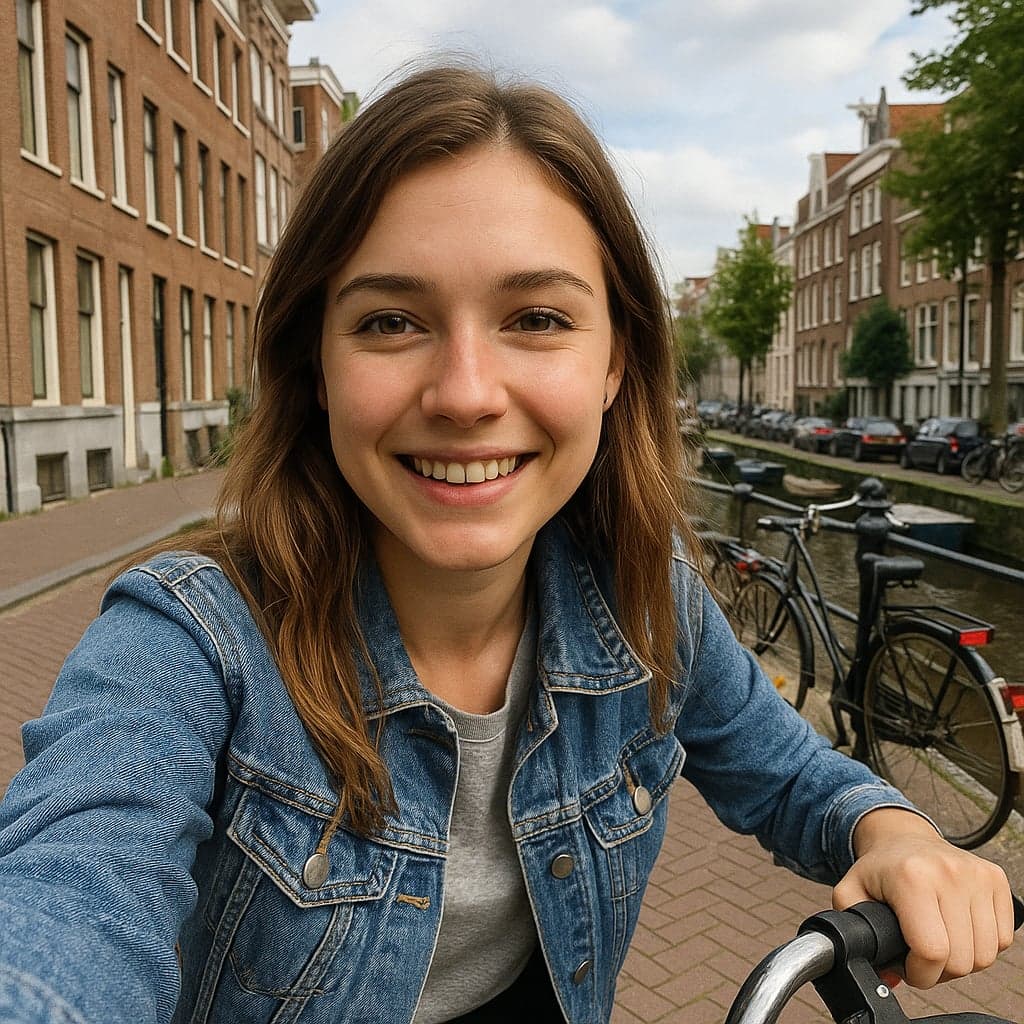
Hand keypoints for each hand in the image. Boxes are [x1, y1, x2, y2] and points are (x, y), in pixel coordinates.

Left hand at [832, 807, 1014, 988]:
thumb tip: (885, 976)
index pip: (931, 951)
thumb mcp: (850, 892)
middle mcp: (949, 873)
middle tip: (919, 954)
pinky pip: (1003, 939)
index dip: (919, 973)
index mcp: (911, 877)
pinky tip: (958, 931)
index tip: (906, 966)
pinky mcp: (996, 879)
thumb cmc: (880, 871)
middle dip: (938, 970)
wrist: (904, 838)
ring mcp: (976, 875)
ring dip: (962, 961)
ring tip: (938, 943)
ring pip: (985, 956)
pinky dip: (981, 946)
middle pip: (961, 960)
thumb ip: (854, 932)